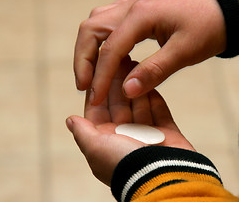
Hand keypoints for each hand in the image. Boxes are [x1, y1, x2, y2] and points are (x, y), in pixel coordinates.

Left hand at [66, 57, 194, 185]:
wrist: (162, 179)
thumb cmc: (125, 165)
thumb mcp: (95, 149)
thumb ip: (83, 132)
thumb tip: (70, 120)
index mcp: (106, 141)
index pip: (98, 109)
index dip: (99, 88)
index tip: (101, 67)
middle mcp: (125, 137)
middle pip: (119, 104)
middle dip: (119, 83)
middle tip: (121, 59)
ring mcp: (147, 135)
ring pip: (139, 104)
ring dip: (136, 86)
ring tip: (136, 63)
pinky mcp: (167, 133)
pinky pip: (159, 110)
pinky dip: (154, 96)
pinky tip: (150, 80)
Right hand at [74, 0, 225, 104]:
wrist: (226, 8)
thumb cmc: (209, 27)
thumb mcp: (184, 52)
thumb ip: (154, 71)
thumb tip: (127, 91)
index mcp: (141, 16)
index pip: (110, 48)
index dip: (100, 77)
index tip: (94, 99)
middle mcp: (131, 7)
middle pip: (91, 29)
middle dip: (83, 60)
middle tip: (84, 87)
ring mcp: (133, 6)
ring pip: (96, 24)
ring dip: (89, 49)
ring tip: (91, 75)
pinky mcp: (139, 11)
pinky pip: (109, 22)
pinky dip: (102, 41)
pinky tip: (107, 56)